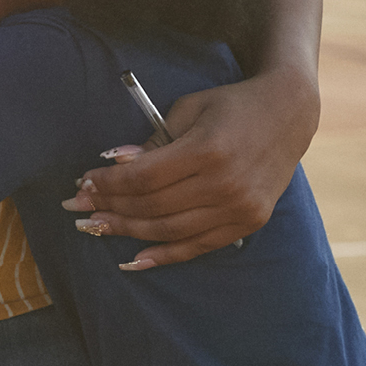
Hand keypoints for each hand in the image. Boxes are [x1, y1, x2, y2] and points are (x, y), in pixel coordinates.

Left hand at [62, 64, 318, 268]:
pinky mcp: (248, 222)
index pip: (145, 176)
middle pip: (154, 206)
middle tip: (78, 210)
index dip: (109, 183)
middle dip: (110, 208)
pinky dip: (165, 255)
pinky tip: (135, 258)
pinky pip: (199, 246)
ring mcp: (239, 207)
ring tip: (97, 228)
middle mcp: (225, 183)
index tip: (83, 183)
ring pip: (171, 231)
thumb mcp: (189, 109)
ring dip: (129, 232)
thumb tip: (115, 162)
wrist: (288, 114)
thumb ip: (154, 140)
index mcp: (207, 149)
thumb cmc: (231, 106)